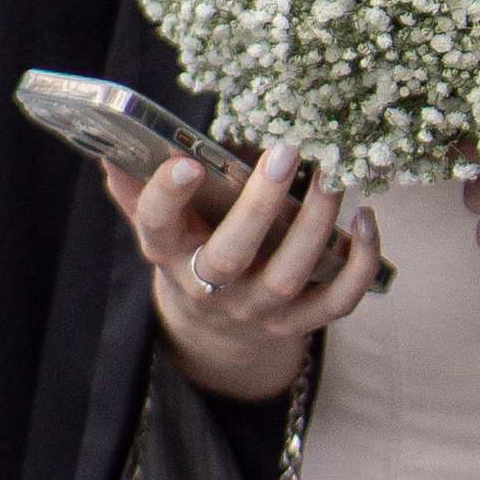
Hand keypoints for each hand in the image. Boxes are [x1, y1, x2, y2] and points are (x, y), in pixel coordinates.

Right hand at [112, 142, 382, 401]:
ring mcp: (256, 310)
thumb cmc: (193, 252)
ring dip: (316, 225)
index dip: (168, 197)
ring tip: (335, 177)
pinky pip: (336, 301)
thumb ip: (139, 191)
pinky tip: (367, 220)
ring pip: (288, 276)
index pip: (157, 227)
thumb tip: (112, 153)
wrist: (216, 328)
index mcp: (171, 255)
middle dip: (259, 205)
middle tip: (286, 151)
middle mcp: (210, 288)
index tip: (188, 161)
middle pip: (230, 256)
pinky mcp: (298, 322)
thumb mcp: (163, 227)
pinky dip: (359, 264)